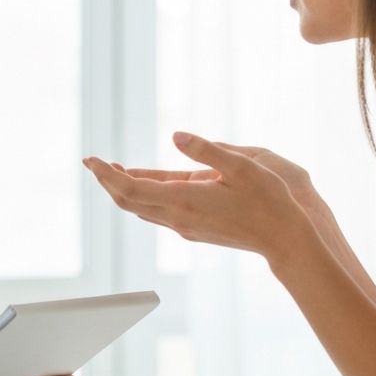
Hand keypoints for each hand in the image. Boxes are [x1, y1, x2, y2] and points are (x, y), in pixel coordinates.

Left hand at [83, 131, 313, 257]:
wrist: (284, 239)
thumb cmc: (268, 199)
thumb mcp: (241, 164)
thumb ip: (205, 149)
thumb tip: (174, 135)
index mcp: (184, 199)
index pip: (130, 188)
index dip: (106, 174)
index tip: (91, 159)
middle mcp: (178, 217)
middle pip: (128, 201)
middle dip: (107, 181)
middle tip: (93, 162)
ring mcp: (185, 227)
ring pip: (141, 209)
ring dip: (123, 190)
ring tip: (112, 170)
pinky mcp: (193, 230)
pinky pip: (156, 213)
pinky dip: (142, 197)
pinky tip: (144, 185)